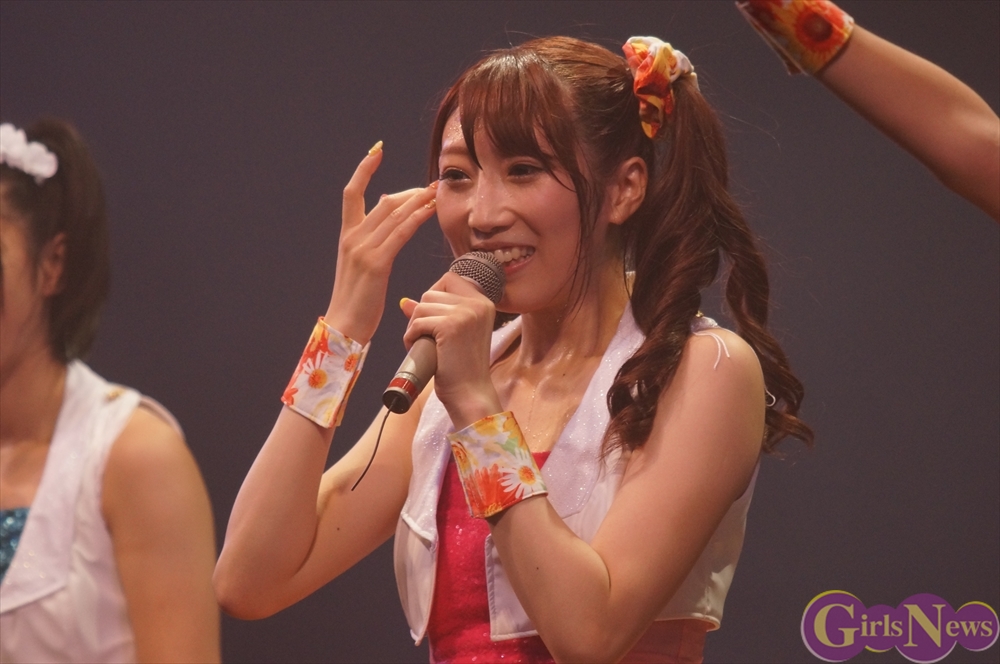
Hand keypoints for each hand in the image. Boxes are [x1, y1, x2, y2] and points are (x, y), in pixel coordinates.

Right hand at [324, 145, 438, 343]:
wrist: (344, 328)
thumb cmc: (357, 304)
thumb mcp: (361, 269)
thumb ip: (373, 245)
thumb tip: (387, 222)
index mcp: (347, 237)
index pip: (352, 193)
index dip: (363, 169)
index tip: (376, 150)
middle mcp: (352, 238)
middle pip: (384, 202)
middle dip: (411, 192)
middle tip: (432, 186)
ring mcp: (363, 249)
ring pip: (394, 213)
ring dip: (419, 200)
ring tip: (438, 192)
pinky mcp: (376, 263)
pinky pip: (400, 233)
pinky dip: (417, 218)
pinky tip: (431, 210)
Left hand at [401, 272, 501, 427]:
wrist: (469, 394)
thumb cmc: (460, 368)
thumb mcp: (450, 334)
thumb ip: (433, 314)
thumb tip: (405, 302)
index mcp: (483, 303)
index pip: (449, 279)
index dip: (434, 296)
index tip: (433, 320)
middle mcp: (479, 304)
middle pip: (432, 291)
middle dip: (420, 313)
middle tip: (424, 336)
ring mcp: (467, 313)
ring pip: (422, 305)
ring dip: (414, 325)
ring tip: (422, 344)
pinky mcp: (452, 326)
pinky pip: (418, 321)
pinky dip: (411, 336)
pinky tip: (418, 348)